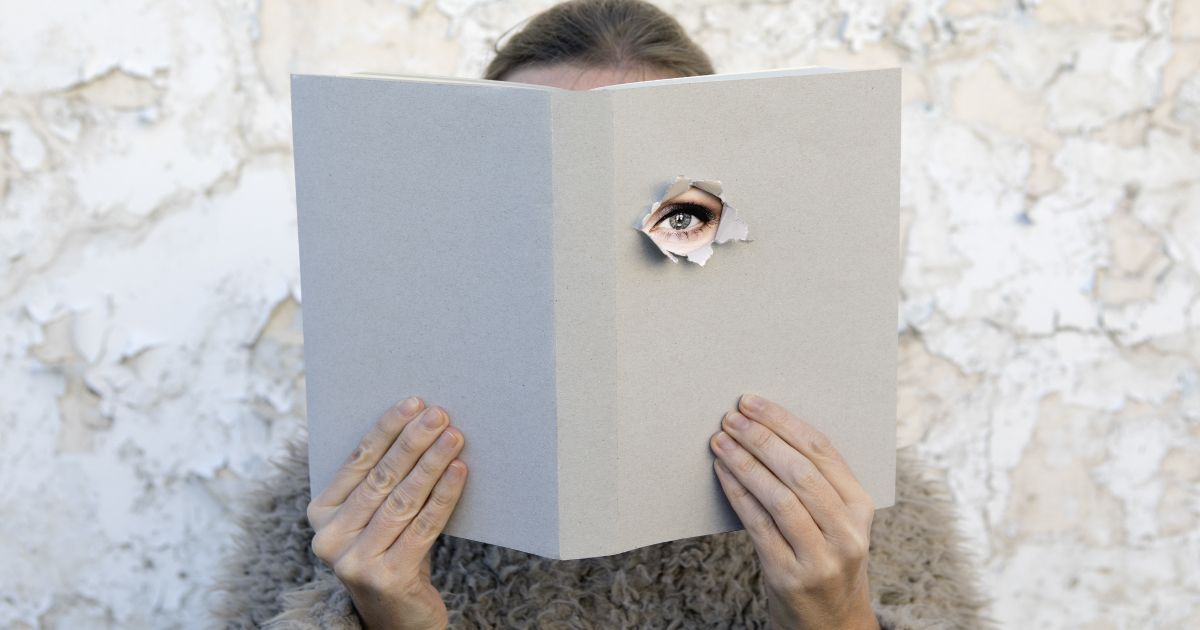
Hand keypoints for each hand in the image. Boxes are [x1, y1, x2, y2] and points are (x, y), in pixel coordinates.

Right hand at [307, 396, 467, 629]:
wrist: (398, 617)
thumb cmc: (392, 552)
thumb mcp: (376, 517)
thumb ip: (383, 482)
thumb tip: (420, 423)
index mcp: (320, 514)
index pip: (357, 461)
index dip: (387, 429)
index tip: (414, 403)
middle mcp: (329, 538)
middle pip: (380, 478)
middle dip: (413, 441)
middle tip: (440, 414)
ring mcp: (355, 561)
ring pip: (402, 500)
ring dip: (431, 464)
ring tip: (454, 437)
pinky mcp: (386, 577)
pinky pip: (422, 527)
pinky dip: (443, 496)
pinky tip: (459, 472)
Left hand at [709, 393, 878, 629]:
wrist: (831, 625)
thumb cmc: (826, 559)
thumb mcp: (837, 521)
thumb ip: (816, 483)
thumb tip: (765, 429)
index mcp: (861, 507)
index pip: (822, 451)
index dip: (784, 421)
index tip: (753, 402)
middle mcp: (847, 531)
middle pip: (800, 470)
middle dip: (761, 437)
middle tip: (731, 417)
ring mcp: (819, 557)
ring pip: (778, 496)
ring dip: (744, 462)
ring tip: (720, 441)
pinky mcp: (789, 576)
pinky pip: (757, 525)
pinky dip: (737, 493)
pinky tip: (722, 472)